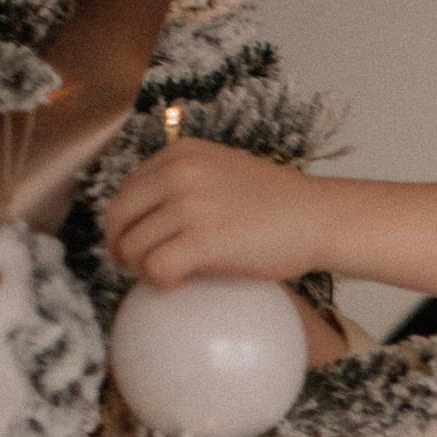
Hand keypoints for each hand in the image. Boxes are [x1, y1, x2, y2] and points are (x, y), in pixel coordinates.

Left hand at [102, 139, 337, 287]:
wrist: (319, 217)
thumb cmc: (277, 205)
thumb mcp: (221, 172)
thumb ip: (183, 184)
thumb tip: (145, 220)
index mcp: (179, 154)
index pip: (125, 192)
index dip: (127, 225)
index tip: (145, 244)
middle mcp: (178, 173)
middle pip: (117, 219)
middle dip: (123, 248)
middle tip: (144, 267)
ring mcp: (189, 205)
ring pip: (131, 247)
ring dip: (144, 269)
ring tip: (173, 275)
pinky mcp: (202, 240)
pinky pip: (156, 268)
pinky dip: (162, 282)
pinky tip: (184, 282)